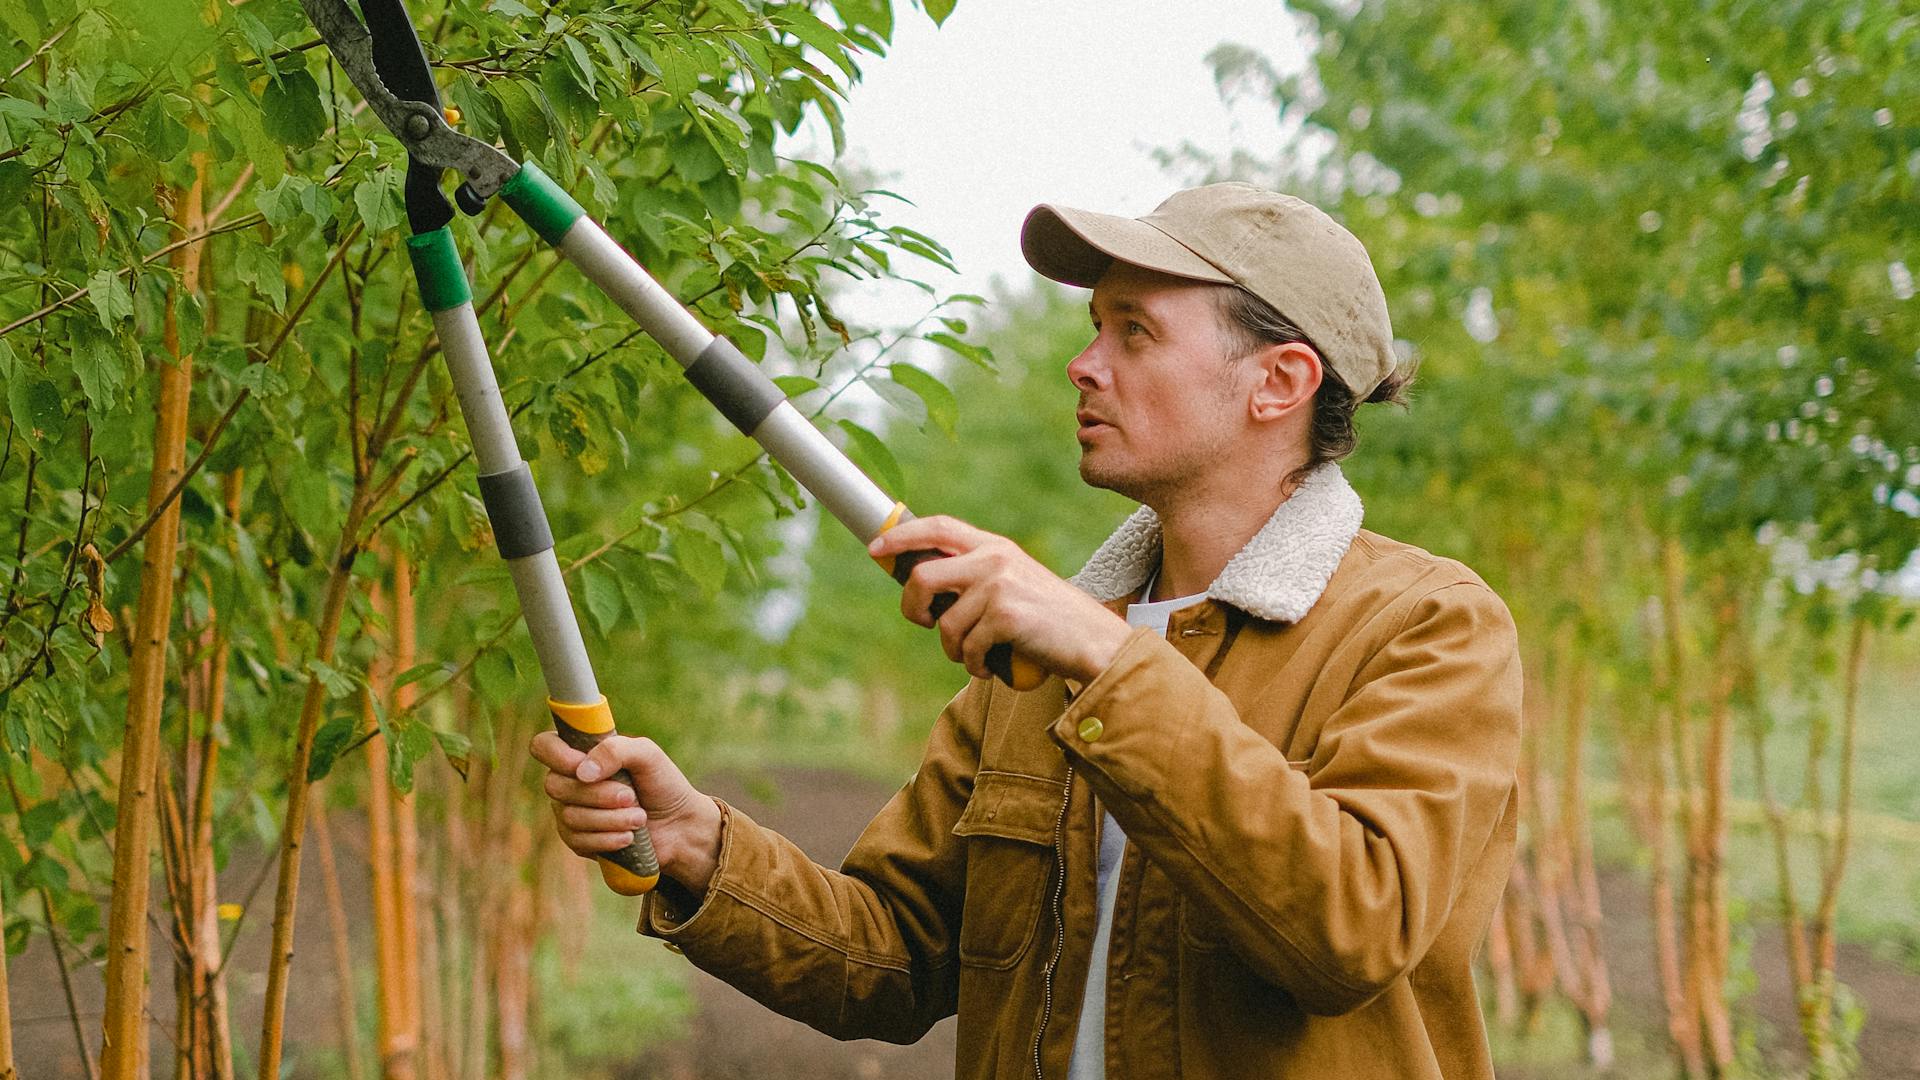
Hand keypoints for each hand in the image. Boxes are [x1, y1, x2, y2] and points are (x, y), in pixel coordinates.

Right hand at [529, 731, 723, 898]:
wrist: (679, 826)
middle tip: (631, 796)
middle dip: (597, 794)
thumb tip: (582, 772)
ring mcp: (571, 811)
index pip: (544, 746)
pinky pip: (577, 840)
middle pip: (555, 785)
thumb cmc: (663, 784)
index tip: (583, 765)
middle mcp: (571, 781)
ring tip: (639, 818)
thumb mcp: (648, 755)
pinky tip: (629, 837)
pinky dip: (607, 838)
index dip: (556, 755)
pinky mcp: (578, 840)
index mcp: (583, 753)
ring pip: (569, 816)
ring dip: (610, 818)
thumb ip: (616, 750)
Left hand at [868, 515, 1132, 683]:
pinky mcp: (1006, 616)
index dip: (901, 538)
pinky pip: (967, 648)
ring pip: (944, 624)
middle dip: (912, 608)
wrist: (1094, 641)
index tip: (876, 550)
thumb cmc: (1049, 620)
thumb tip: (920, 586)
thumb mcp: (1014, 582)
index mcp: (995, 546)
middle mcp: (995, 559)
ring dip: (954, 650)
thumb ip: (975, 576)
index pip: (937, 527)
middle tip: (924, 623)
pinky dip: (974, 665)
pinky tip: (990, 665)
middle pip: (922, 576)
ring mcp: (1000, 586)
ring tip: (975, 655)